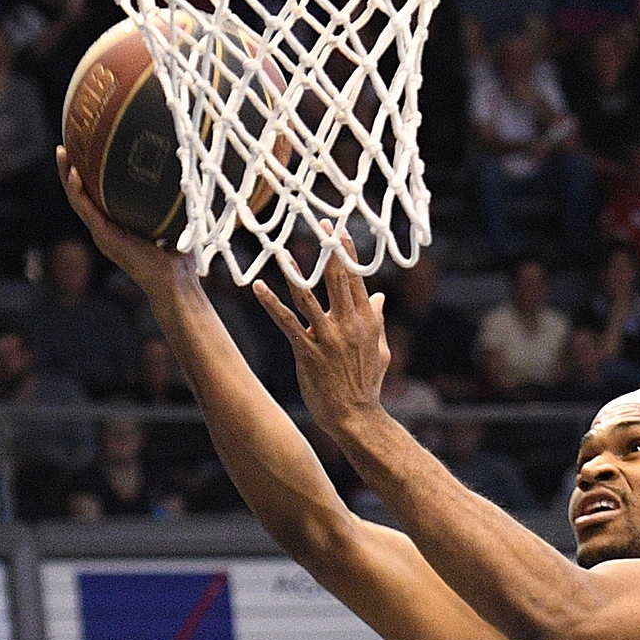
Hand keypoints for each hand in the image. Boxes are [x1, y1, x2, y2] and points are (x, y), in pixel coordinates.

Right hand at [59, 151, 182, 297]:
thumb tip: (187, 172)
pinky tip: (74, 173)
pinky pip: (84, 209)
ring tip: (62, 152)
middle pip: (81, 193)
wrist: (173, 281)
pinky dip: (76, 191)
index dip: (89, 174)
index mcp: (118, 224)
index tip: (86, 150)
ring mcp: (101, 232)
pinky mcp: (103, 236)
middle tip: (65, 146)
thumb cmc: (179, 256)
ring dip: (66, 175)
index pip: (97, 195)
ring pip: (76, 198)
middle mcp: (105, 227)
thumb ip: (173, 201)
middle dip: (70, 169)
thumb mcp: (174, 221)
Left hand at [248, 238, 391, 436]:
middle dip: (328, 249)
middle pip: (336, 279)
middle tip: (320, 222)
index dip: (347, 252)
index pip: (357, 278)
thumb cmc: (367, 384)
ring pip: (308, 296)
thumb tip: (380, 295)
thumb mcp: (379, 350)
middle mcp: (348, 324)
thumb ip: (378, 320)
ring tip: (281, 250)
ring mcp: (327, 337)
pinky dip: (271, 303)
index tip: (339, 230)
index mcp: (367, 321)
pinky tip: (258, 287)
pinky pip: (286, 321)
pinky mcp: (307, 351)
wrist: (355, 416)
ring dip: (294, 271)